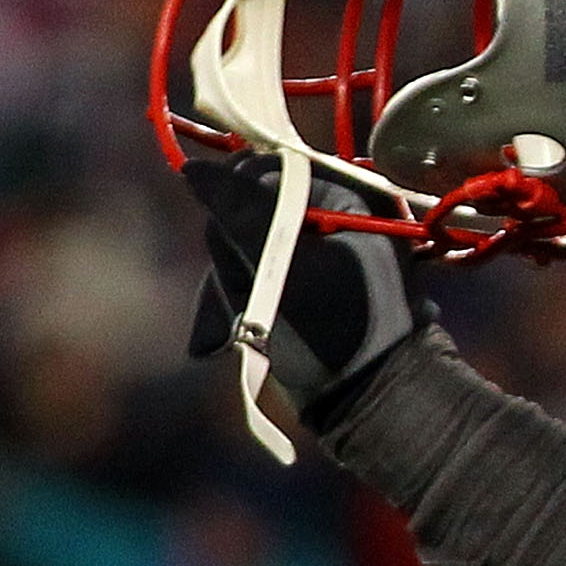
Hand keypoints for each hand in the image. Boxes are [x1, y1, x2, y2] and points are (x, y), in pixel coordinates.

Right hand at [182, 152, 421, 421]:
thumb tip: (195, 170)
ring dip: (232, 285)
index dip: (241, 201)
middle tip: (252, 295)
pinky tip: (225, 335)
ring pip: (239, 244)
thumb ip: (243, 213)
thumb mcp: (288, 264)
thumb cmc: (341, 328)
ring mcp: (312, 251)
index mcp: (349, 197)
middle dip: (235, 254)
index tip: (238, 242)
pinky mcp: (295, 283)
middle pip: (247, 207)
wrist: (369, 398)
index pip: (270, 168)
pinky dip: (235, 301)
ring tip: (249, 324)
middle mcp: (332, 216)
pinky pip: (247, 274)